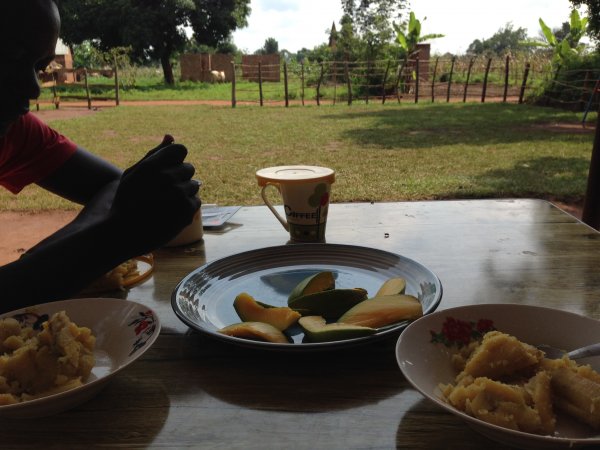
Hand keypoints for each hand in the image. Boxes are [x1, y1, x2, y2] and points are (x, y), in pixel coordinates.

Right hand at [111, 137, 200, 251]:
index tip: (168, 170)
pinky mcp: (187, 211)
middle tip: (164, 191)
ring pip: (194, 185)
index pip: (180, 149)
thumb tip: (170, 136)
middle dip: (179, 177)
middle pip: (189, 168)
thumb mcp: (133, 173)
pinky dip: (186, 208)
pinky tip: (170, 214)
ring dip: (184, 193)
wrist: (121, 233)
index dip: (176, 160)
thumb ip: (154, 154)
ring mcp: (178, 194)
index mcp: (152, 165)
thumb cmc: (125, 201)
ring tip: (165, 204)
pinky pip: (196, 202)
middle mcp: (167, 177)